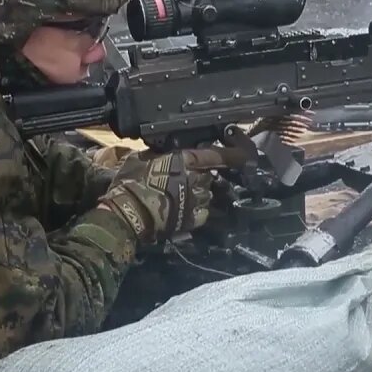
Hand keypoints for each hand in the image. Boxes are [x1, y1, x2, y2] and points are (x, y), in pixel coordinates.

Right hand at [97, 147, 235, 242]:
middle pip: (211, 175)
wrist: (126, 214)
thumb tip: (165, 152)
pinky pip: (204, 212)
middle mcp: (196, 178)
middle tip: (188, 178)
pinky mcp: (192, 219)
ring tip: (182, 196)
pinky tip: (186, 210)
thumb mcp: (141, 158)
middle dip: (203, 176)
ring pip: (208, 194)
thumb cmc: (130, 182)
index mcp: (185, 160)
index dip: (235, 154)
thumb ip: (159, 154)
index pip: (218, 155)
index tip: (245, 154)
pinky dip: (198, 210)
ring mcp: (196, 200)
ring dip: (200, 193)